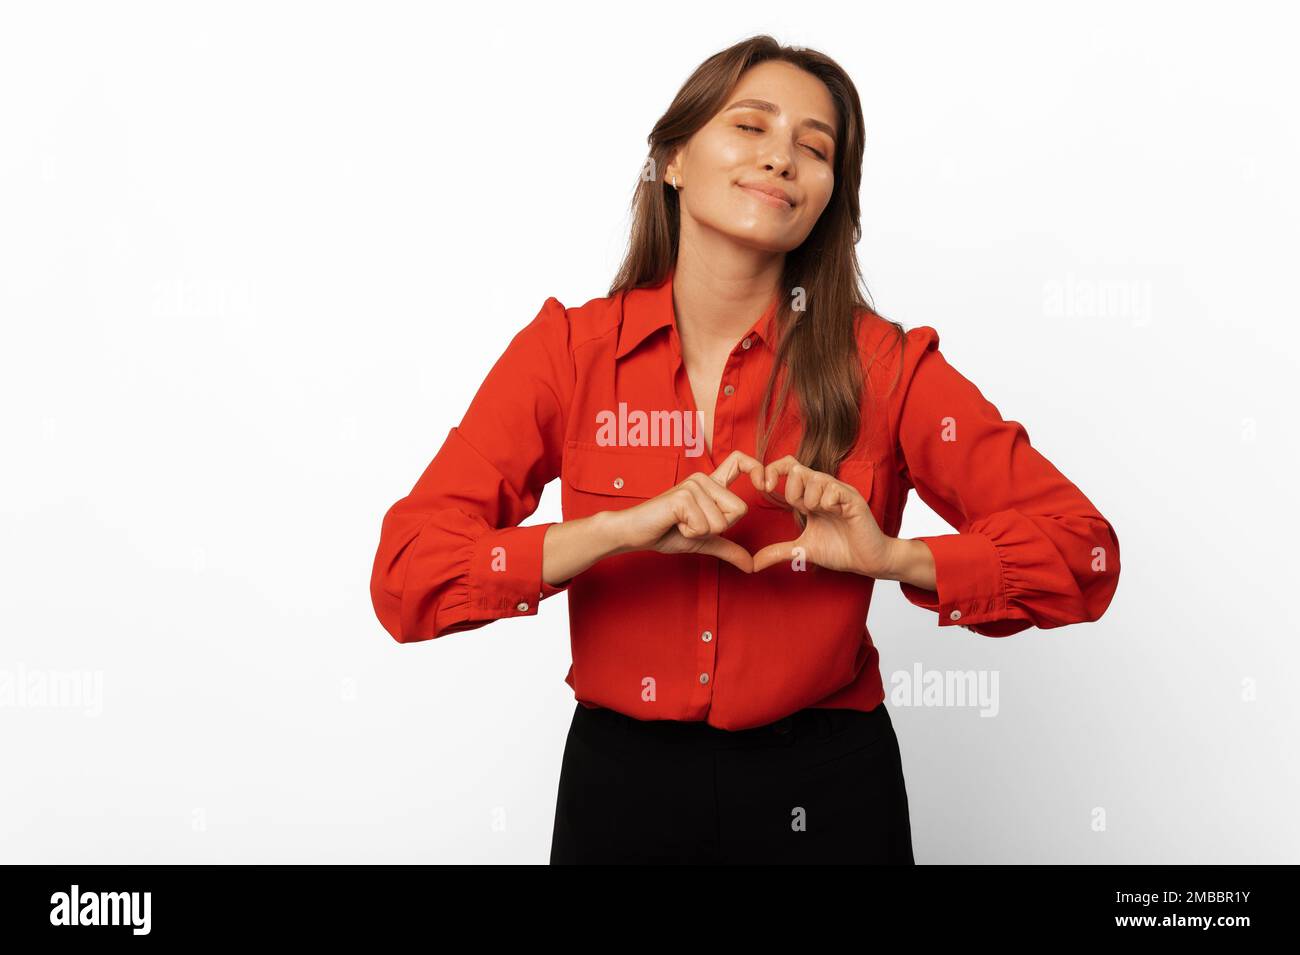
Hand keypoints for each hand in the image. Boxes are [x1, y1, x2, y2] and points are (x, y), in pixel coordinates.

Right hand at [606, 449, 768, 573]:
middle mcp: (703, 480)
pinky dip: (691, 534)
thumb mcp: (704, 542)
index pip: (741, 461)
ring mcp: (693, 485)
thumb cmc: (665, 532)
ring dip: (701, 533)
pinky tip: (674, 524)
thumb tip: (751, 565)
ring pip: (722, 521)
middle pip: (739, 509)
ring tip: (680, 524)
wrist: (634, 533)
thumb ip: (728, 548)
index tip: (764, 485)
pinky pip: (705, 526)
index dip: (757, 469)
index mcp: (711, 485)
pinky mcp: (683, 496)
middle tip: (691, 524)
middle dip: (718, 528)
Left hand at [750, 455, 895, 575]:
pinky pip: (832, 490)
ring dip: (812, 502)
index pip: (788, 467)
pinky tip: (836, 514)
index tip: (762, 486)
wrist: (868, 561)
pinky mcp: (853, 499)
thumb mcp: (802, 550)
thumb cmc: (840, 551)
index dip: (773, 471)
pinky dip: (828, 504)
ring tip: (825, 515)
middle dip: (793, 493)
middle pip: (796, 470)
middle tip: (805, 512)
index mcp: (810, 495)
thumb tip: (753, 564)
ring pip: (813, 479)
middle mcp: (824, 488)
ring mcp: (839, 491)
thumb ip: (778, 552)